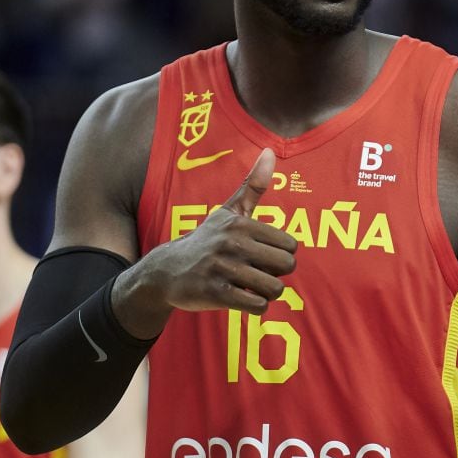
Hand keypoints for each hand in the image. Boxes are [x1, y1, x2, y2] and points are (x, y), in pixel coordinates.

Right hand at [141, 148, 297, 314]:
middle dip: (276, 274)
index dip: (281, 254)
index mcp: (241, 223)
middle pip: (286, 266)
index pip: (291, 245)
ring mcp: (223, 268)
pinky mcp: (215, 293)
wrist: (167, 270)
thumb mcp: (229, 211)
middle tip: (258, 272)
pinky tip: (242, 298)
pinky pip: (257, 306)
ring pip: (274, 288)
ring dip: (267, 292)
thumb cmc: (207, 240)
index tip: (263, 255)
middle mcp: (232, 243)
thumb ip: (253, 185)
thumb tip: (269, 151)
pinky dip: (255, 306)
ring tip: (251, 286)